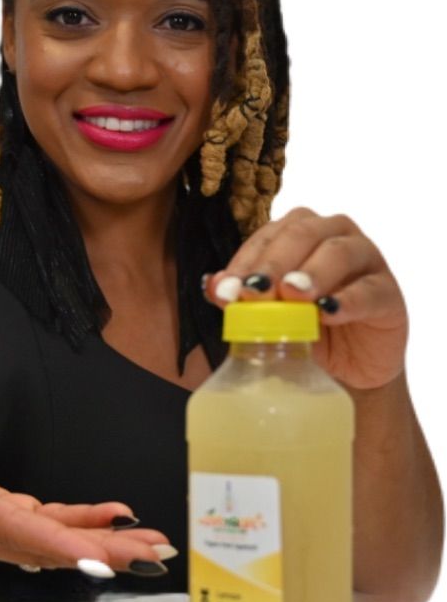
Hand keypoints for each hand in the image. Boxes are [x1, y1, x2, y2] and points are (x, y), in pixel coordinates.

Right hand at [0, 416, 175, 575]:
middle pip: (46, 547)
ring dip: (104, 546)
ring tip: (152, 544)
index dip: (58, 544)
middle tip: (153, 554)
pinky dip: (84, 527)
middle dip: (101, 552)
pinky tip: (116, 521)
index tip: (100, 558)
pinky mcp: (5, 525)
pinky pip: (49, 530)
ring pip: (55, 544)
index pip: (12, 531)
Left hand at [203, 207, 407, 389]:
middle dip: (274, 263)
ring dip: (312, 272)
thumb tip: (212, 286)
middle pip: (303, 233)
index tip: (226, 291)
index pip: (268, 235)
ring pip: (339, 252)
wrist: (345, 368)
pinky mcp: (388, 293)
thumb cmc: (302, 329)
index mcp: (300, 233)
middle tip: (255, 290)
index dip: (245, 261)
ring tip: (293, 294)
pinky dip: (348, 300)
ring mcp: (366, 260)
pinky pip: (370, 290)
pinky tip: (329, 313)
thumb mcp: (267, 315)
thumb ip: (240, 298)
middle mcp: (334, 235)